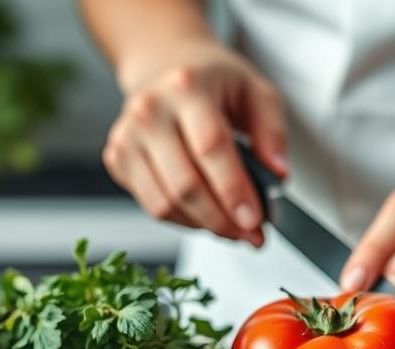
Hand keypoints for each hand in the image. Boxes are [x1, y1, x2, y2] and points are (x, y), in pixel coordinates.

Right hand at [103, 41, 286, 245]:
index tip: (254, 220)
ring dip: (204, 226)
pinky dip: (184, 220)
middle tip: (250, 234)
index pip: (210, 148)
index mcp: (186, 87)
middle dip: (222, 220)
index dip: (233, 190)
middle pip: (185, 184)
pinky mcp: (117, 159)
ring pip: (165, 204)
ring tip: (231, 227)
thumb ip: (272, 132)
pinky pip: (153, 207)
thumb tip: (277, 175)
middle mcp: (149, 110)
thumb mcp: (256, 92)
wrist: (166, 68)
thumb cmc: (214, 84)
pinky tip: (205, 214)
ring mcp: (126, 136)